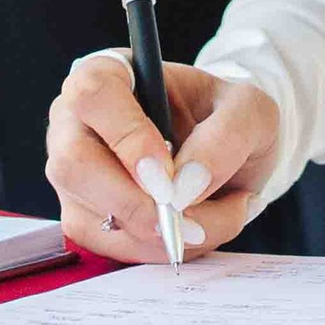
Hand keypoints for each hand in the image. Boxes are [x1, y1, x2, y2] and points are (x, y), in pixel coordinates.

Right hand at [46, 52, 281, 262]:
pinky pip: (110, 248)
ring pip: (91, 219)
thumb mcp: (251, 111)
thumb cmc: (228, 118)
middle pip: (74, 165)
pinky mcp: (85, 218)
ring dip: (162, 234)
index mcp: (111, 74)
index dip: (126, 136)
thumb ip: (226, 137)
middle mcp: (77, 123)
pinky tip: (198, 229)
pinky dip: (161, 250)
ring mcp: (74, 176)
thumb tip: (184, 186)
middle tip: (195, 219)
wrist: (229, 152)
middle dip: (138, 205)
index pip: (92, 94)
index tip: (167, 172)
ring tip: (221, 216)